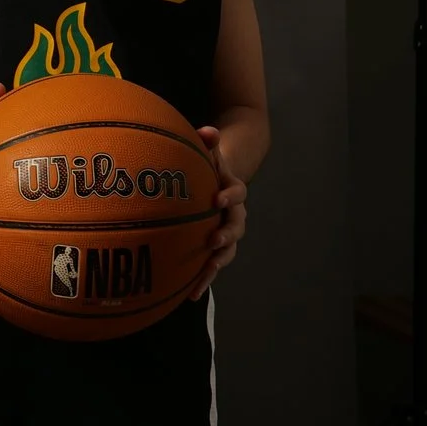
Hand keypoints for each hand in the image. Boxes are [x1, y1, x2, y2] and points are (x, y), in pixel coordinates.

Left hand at [190, 127, 246, 300]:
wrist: (215, 181)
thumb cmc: (205, 165)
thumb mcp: (206, 152)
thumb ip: (207, 142)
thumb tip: (208, 130)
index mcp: (231, 189)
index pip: (236, 191)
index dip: (229, 195)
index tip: (216, 199)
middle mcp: (234, 213)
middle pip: (237, 225)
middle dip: (227, 234)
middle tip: (214, 240)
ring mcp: (226, 232)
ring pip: (228, 250)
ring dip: (218, 261)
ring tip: (207, 272)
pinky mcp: (214, 249)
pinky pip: (211, 265)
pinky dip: (203, 279)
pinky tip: (189, 295)